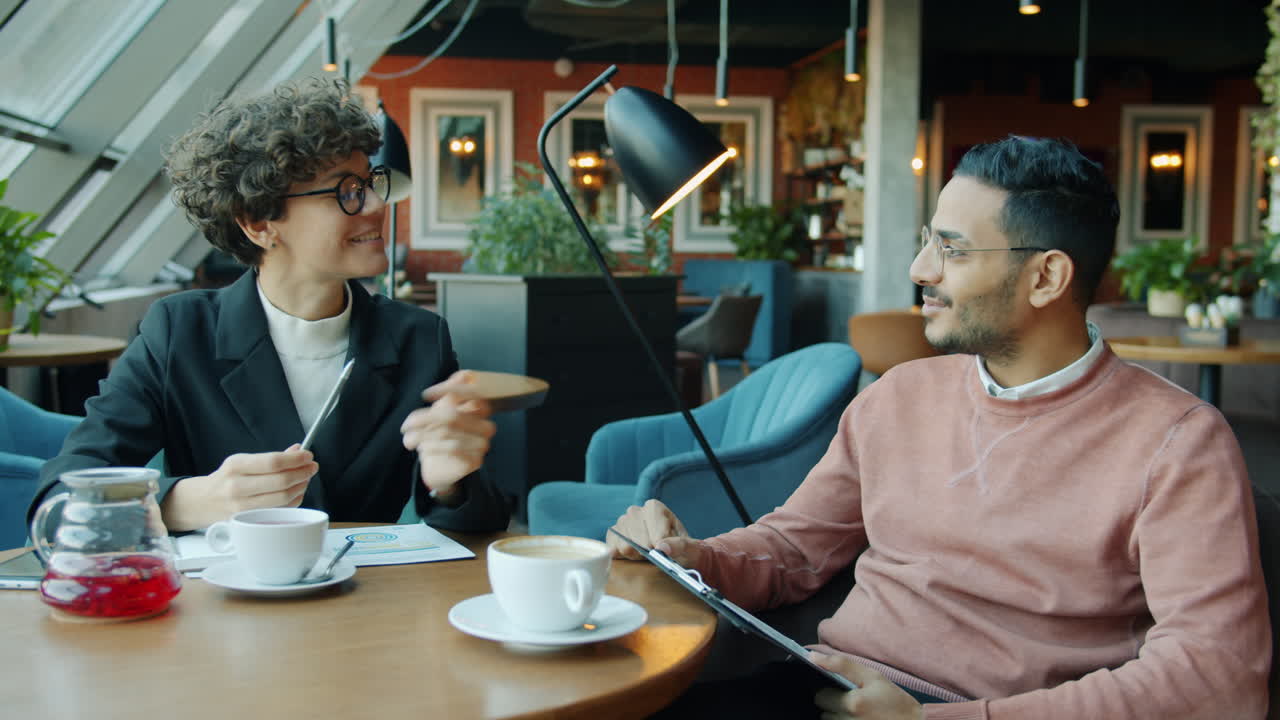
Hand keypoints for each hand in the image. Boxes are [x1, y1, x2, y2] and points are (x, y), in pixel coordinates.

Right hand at [161, 444, 316, 530]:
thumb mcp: (242, 461)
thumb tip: (298, 450)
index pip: (273, 462)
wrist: (201, 502)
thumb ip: (271, 457)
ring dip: (301, 486)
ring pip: (282, 498)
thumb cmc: (226, 480)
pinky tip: (296, 491)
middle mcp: (237, 487)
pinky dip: (293, 500)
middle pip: (281, 481)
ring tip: (305, 478)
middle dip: (303, 473)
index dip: (296, 459)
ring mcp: (242, 507)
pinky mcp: (248, 521)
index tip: (308, 456)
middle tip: (312, 467)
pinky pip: (279, 511)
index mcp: (236, 466)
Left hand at [402, 370, 496, 501]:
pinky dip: (432, 447)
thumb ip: (450, 393)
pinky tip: (423, 449)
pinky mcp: (475, 461)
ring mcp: (482, 444)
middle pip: (451, 415)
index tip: (425, 395)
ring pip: (447, 432)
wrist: (439, 470)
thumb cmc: (439, 437)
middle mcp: (485, 426)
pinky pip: (451, 448)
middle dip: (424, 419)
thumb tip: (462, 375)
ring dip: (422, 436)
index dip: (447, 389)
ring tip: (410, 440)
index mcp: (481, 411)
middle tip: (406, 426)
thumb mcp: (441, 411)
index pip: (469, 393)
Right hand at [606, 499, 701, 566]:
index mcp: (654, 507)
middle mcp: (635, 511)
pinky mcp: (612, 535)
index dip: (663, 549)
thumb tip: (662, 548)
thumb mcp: (690, 546)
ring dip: (637, 557)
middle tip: (657, 554)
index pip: (656, 536)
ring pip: (626, 548)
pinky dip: (624, 556)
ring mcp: (621, 522)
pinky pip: (613, 550)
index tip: (666, 552)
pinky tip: (634, 554)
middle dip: (650, 554)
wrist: (673, 552)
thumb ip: (680, 545)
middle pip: (640, 542)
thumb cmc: (682, 548)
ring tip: (646, 553)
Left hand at [810, 651, 923, 719]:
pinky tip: (858, 719)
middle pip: (823, 712)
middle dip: (833, 704)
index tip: (842, 690)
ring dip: (838, 716)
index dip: (829, 691)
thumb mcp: (872, 676)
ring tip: (857, 712)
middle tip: (852, 700)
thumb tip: (812, 657)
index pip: (820, 697)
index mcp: (852, 704)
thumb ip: (840, 664)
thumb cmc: (894, 700)